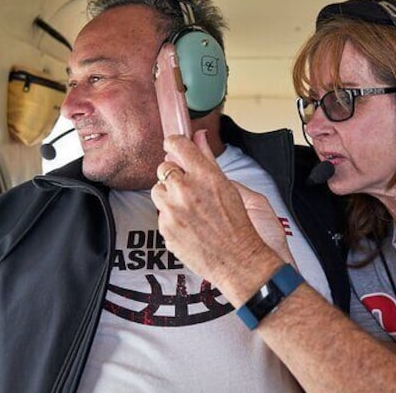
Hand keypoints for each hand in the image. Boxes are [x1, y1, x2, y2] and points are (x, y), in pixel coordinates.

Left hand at [151, 131, 284, 301]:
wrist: (237, 260)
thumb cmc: (238, 224)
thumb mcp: (227, 186)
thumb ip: (208, 158)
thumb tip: (198, 135)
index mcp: (203, 175)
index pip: (176, 144)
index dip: (174, 143)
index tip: (174, 146)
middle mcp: (185, 190)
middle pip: (163, 167)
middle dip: (173, 175)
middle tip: (187, 186)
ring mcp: (172, 210)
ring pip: (157, 191)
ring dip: (169, 196)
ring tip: (189, 208)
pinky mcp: (165, 229)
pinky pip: (161, 214)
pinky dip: (171, 217)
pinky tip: (189, 225)